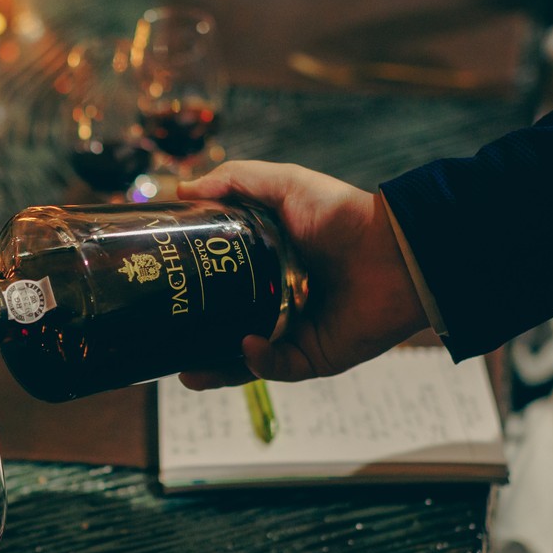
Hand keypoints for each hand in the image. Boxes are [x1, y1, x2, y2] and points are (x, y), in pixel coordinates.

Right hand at [176, 161, 428, 387]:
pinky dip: (259, 361)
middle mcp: (275, 303)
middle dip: (193, 342)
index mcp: (265, 268)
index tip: (158, 289)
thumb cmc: (344, 215)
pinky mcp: (315, 357)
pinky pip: (279, 367)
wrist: (395, 251)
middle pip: (223, 328)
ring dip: (215, 368)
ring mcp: (293, 333)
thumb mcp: (285, 185)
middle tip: (164, 343)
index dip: (189, 290)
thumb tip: (180, 189)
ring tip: (188, 371)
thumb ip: (234, 181)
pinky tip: (247, 345)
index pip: (218, 285)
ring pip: (245, 360)